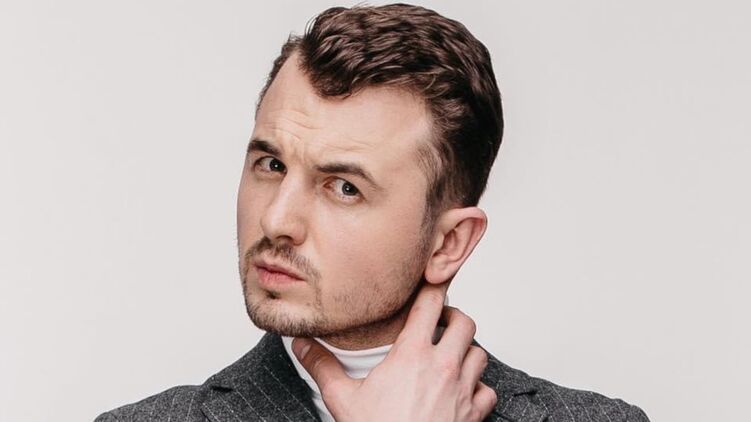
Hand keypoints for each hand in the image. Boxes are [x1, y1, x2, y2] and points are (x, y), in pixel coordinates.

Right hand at [291, 283, 496, 420]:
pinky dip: (477, 386)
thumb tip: (302, 343)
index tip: (428, 283)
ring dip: (466, 351)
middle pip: (465, 323)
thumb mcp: (343, 399)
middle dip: (453, 318)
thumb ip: (322, 366)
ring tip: (448, 355)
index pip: (431, 303)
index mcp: (412, 355)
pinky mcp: (473, 415)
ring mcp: (462, 391)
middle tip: (438, 323)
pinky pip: (486, 390)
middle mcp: (443, 367)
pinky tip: (461, 390)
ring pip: (479, 354)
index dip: (432, 288)